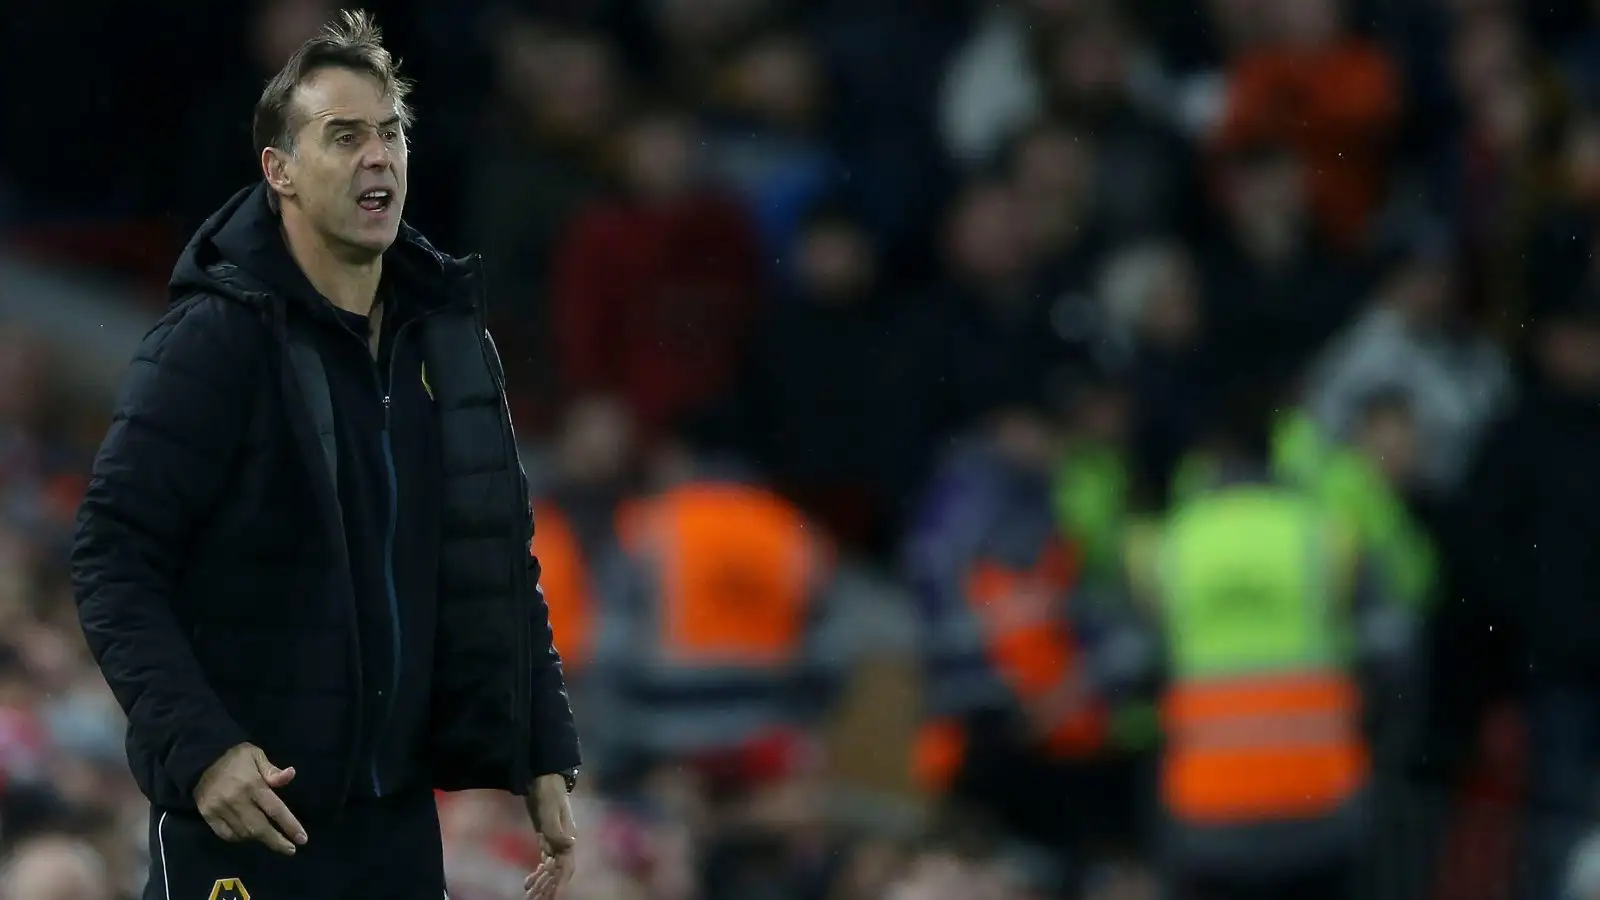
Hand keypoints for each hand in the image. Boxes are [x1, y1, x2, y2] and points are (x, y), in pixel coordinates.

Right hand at [193, 743, 306, 855]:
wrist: (200, 759)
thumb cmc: (235, 757)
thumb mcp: (256, 755)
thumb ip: (272, 771)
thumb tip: (291, 774)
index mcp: (252, 784)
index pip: (275, 809)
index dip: (289, 825)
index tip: (302, 839)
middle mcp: (237, 800)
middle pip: (259, 828)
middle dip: (276, 841)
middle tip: (290, 850)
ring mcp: (220, 809)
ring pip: (243, 833)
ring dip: (258, 838)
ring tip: (270, 838)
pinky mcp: (208, 815)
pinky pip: (226, 834)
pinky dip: (238, 838)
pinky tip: (247, 835)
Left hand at [522, 774, 576, 899]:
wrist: (544, 776)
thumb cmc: (548, 791)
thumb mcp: (549, 810)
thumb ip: (557, 830)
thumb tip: (570, 846)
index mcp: (568, 837)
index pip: (565, 867)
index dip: (559, 884)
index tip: (551, 898)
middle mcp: (564, 841)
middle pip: (557, 871)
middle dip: (547, 887)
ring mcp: (555, 839)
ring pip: (550, 868)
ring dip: (542, 882)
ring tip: (529, 895)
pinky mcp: (546, 836)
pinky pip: (544, 860)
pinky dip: (537, 872)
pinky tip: (528, 881)